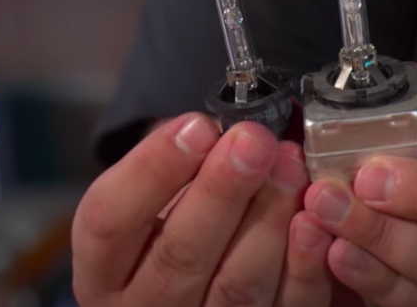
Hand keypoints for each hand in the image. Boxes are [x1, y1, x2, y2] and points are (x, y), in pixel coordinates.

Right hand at [72, 114, 332, 306]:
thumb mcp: (154, 202)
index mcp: (102, 271)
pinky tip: (315, 221)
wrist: (190, 295)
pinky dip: (304, 265)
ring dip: (268, 219)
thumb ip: (177, 170)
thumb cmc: (174, 232)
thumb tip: (223, 130)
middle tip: (254, 141)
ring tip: (290, 166)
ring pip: (236, 287)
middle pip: (178, 256)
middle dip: (222, 191)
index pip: (110, 221)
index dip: (154, 170)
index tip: (198, 126)